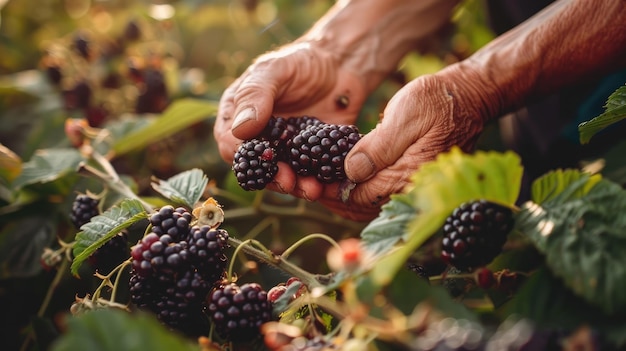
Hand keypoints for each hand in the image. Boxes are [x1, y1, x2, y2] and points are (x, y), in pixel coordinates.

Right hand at [214, 41, 369, 198]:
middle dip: (271, 178)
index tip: (262, 159)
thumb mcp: (274, 69)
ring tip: (312, 189)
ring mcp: (284, 150)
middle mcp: (258, 137)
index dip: (243, 156)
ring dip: (295, 186)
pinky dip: (316, 183)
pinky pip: (308, 176)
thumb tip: (240, 129)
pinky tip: (326, 185)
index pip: (230, 143)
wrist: (340, 65)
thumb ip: (255, 95)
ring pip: (282, 177)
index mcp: (238, 115)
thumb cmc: (301, 61)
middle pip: (256, 168)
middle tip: (288, 181)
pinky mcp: (308, 158)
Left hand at [316, 66, 489, 220]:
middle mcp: (411, 190)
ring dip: (344, 198)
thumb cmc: (439, 101)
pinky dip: (360, 191)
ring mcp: (413, 188)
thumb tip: (350, 172)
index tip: (309, 183)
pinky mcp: (413, 180)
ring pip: (370, 206)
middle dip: (334, 200)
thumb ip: (378, 147)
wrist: (469, 97)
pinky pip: (382, 195)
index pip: (360, 198)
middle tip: (309, 186)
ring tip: (321, 183)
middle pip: (362, 209)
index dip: (331, 192)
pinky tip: (345, 178)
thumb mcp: (405, 115)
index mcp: (408, 177)